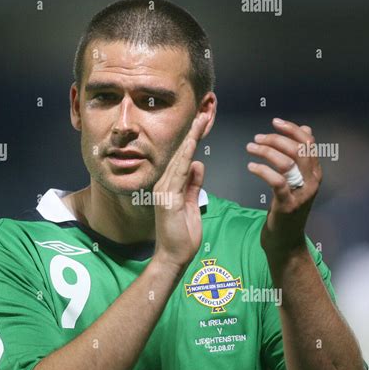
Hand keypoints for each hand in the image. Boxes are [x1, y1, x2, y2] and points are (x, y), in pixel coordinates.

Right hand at [153, 113, 208, 269]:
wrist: (172, 256)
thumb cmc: (181, 235)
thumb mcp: (191, 205)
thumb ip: (193, 185)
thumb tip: (198, 164)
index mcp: (170, 186)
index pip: (183, 158)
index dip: (193, 139)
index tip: (202, 123)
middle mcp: (164, 184)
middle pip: (181, 153)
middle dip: (193, 132)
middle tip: (204, 112)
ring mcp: (164, 190)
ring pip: (179, 158)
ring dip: (191, 138)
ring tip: (201, 120)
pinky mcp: (167, 198)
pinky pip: (179, 172)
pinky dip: (186, 156)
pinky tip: (193, 142)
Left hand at [246, 118, 322, 254]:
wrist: (286, 242)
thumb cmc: (288, 209)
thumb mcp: (297, 181)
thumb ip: (301, 157)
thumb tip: (306, 128)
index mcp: (314, 173)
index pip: (308, 142)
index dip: (292, 129)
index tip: (274, 121)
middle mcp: (312, 181)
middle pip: (298, 149)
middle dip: (275, 139)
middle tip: (256, 138)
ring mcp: (301, 194)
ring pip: (287, 163)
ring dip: (266, 151)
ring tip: (250, 147)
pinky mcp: (288, 205)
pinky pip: (277, 181)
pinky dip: (263, 170)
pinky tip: (251, 166)